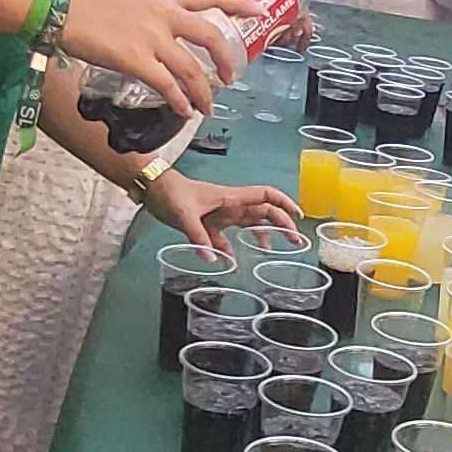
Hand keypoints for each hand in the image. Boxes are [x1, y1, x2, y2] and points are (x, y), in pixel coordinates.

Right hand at [61, 0, 255, 113]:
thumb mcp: (135, 0)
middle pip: (210, 36)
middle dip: (225, 60)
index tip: (259, 11)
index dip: (239, 3)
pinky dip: (180, 101)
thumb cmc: (94, 7)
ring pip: (191, 68)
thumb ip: (158, 13)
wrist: (66, 11)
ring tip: (207, 108)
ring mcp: (152, 38)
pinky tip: (184, 111)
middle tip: (231, 78)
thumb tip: (170, 32)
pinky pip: (168, 85)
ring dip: (203, 92)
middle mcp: (165, 15)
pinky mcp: (137, 60)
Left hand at [146, 170, 299, 251]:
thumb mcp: (184, 214)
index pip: (266, 196)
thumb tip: (215, 260)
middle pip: (263, 212)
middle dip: (281, 223)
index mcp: (231, 198)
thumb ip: (199, 236)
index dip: (284, 204)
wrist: (153, 188)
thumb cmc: (171, 194)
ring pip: (249, 224)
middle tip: (294, 241)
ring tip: (272, 251)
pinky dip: (232, 249)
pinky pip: (226, 238)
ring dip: (263, 235)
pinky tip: (232, 263)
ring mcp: (221, 214)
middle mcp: (231, 205)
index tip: (298, 216)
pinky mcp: (209, 223)